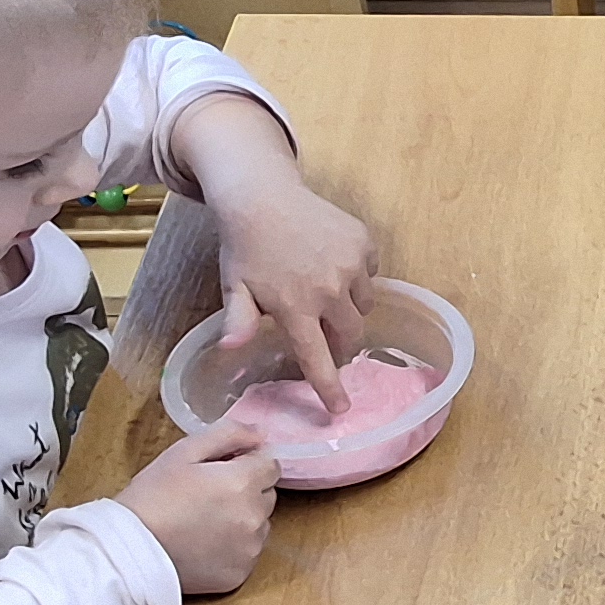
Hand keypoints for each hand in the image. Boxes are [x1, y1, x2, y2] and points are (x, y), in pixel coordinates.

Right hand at [119, 420, 279, 593]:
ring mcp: (250, 548)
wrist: (129, 549)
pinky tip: (204, 544)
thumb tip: (260, 434)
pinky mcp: (241, 574)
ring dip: (242, 519)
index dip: (247, 463)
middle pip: (266, 495)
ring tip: (203, 522)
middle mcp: (254, 516)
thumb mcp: (183, 452)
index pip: (271, 464)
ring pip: (260, 525)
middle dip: (245, 491)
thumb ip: (228, 434)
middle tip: (208, 496)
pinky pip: (248, 552)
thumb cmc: (152, 497)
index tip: (223, 470)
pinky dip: (234, 547)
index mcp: (243, 482)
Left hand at [217, 178, 378, 418]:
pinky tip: (332, 264)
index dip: (330, 388)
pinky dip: (358, 277)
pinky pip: (371, 274)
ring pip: (364, 306)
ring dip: (349, 308)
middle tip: (323, 333)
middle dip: (340, 342)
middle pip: (350, 335)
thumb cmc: (245, 246)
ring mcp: (351, 265)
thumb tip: (233, 347)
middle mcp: (330, 290)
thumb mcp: (235, 287)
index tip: (341, 410)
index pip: (318, 358)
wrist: (263, 195)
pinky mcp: (365, 244)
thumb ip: (239, 320)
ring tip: (325, 292)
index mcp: (296, 307)